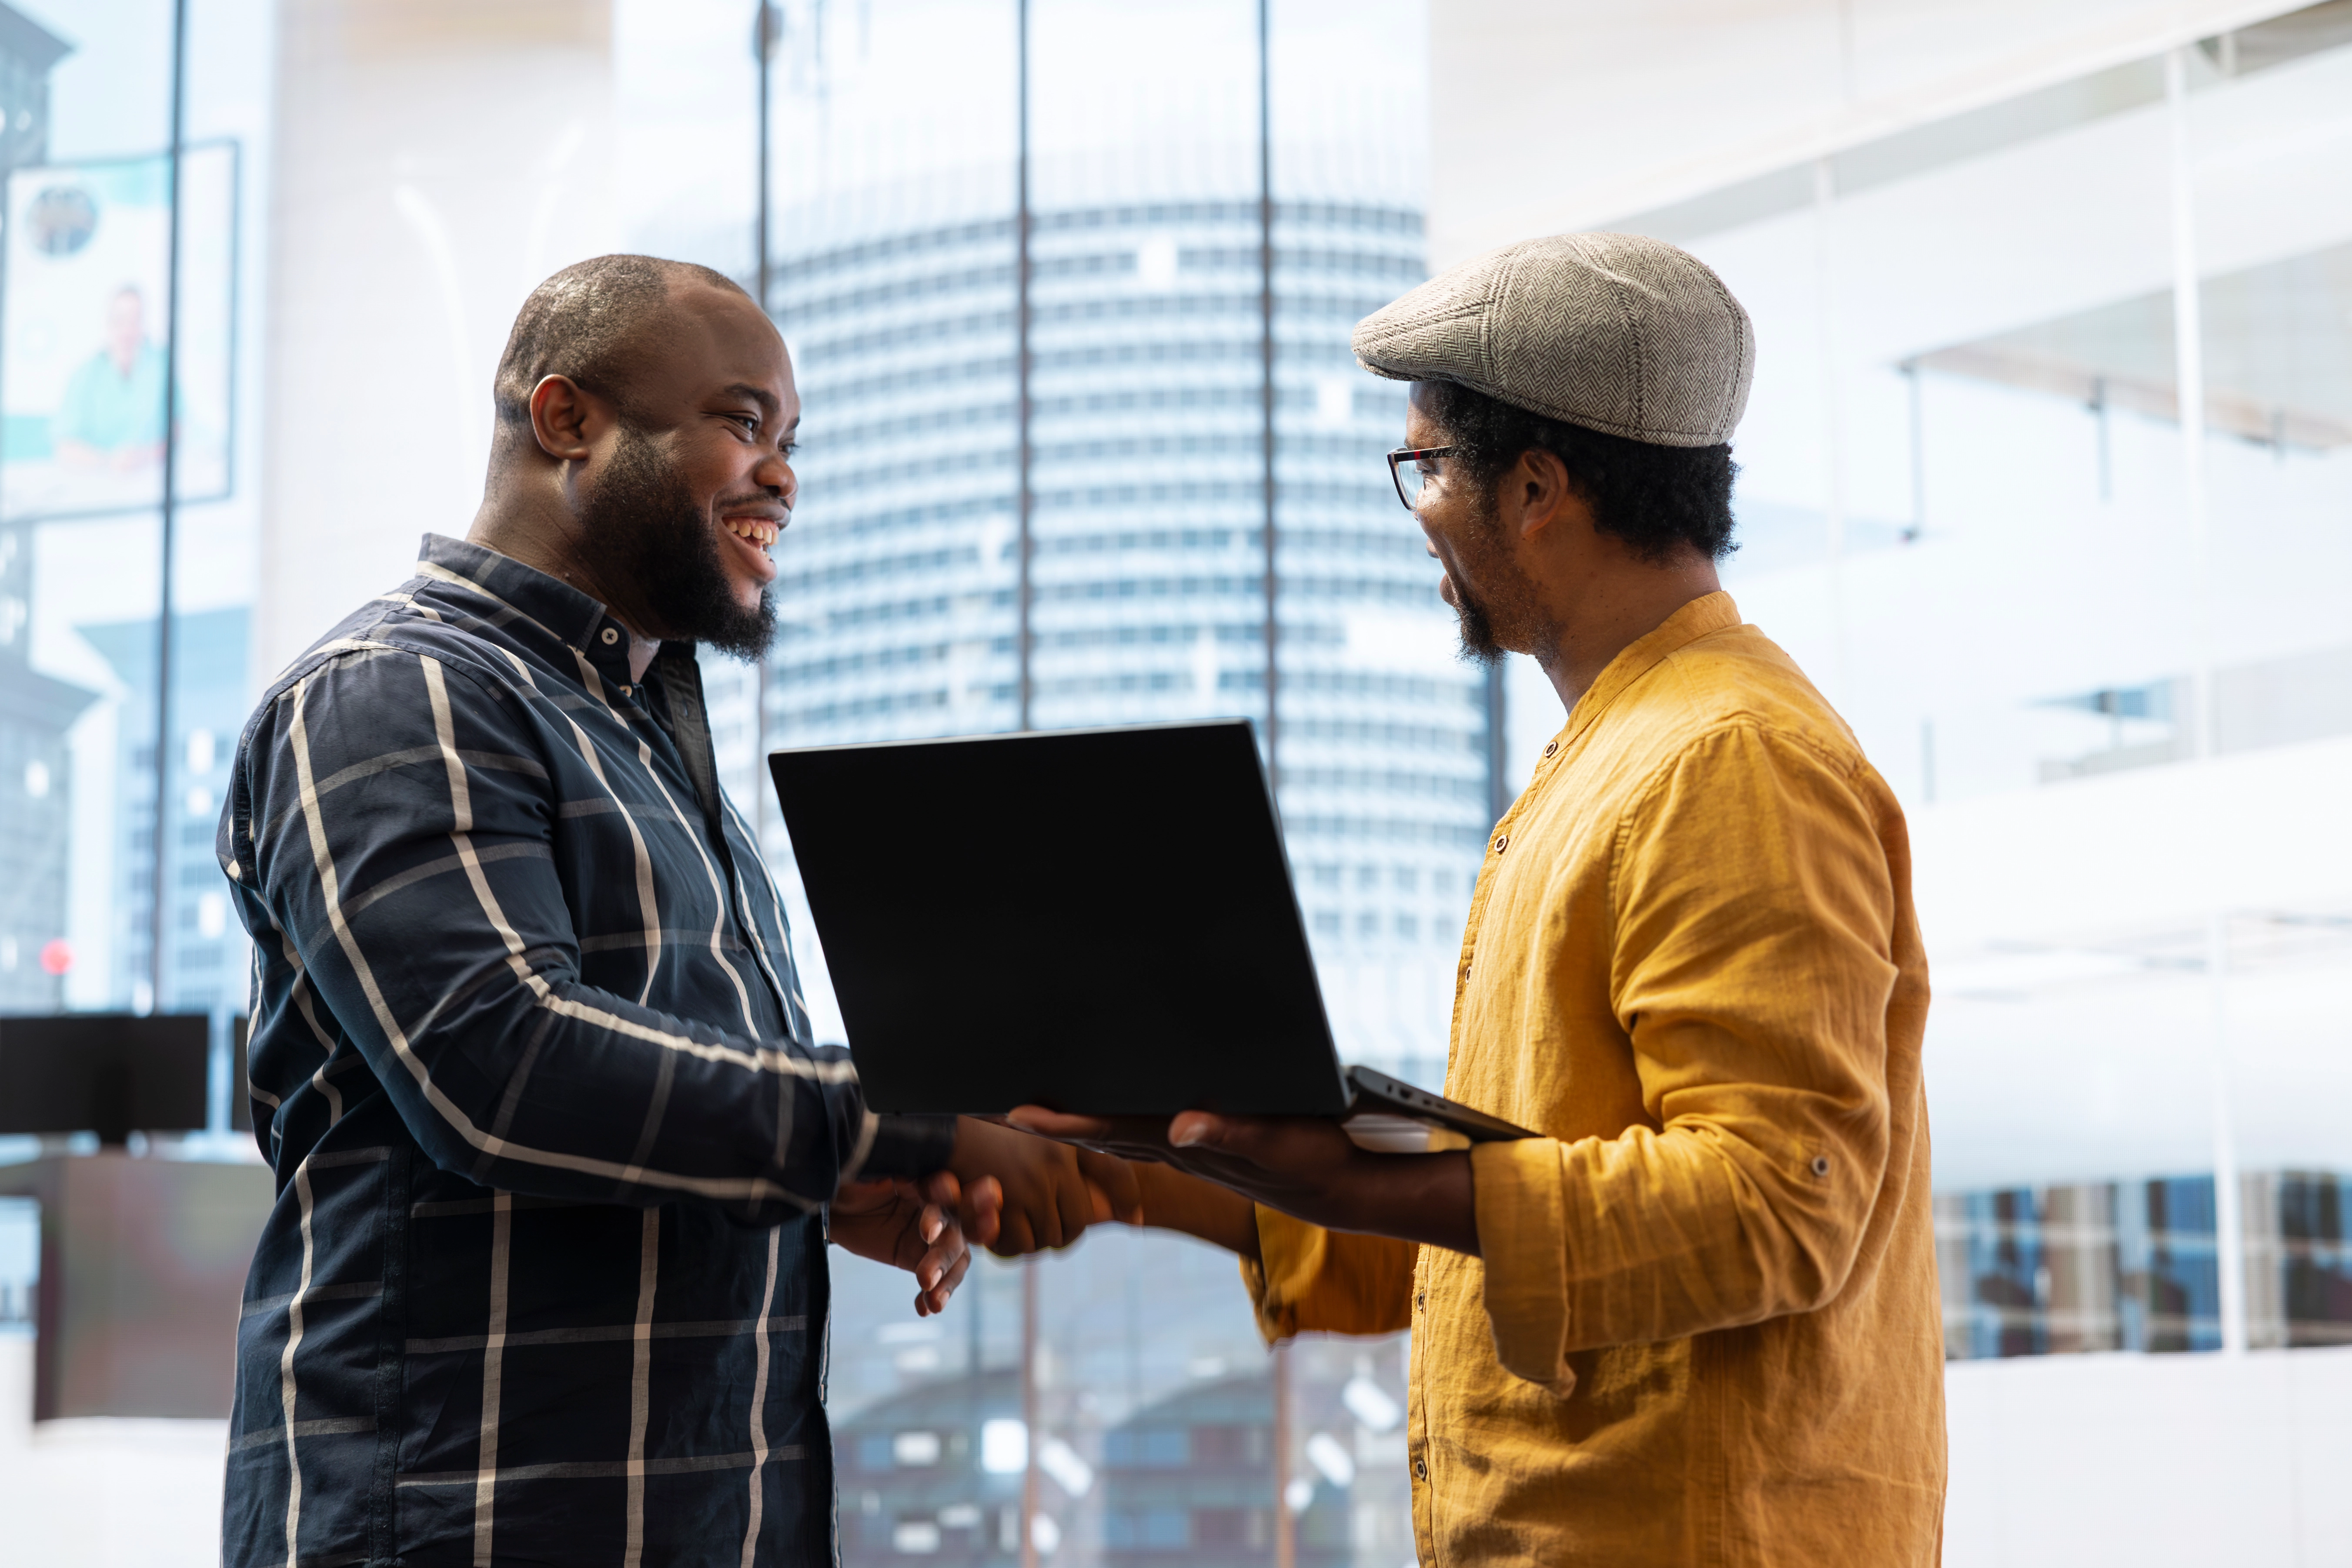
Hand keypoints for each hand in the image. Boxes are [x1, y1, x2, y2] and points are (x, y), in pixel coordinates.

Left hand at [829, 1170, 971, 1314]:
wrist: (834, 1208)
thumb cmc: (845, 1185)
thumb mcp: (854, 1181)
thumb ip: (872, 1182)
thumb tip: (884, 1184)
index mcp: (922, 1180)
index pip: (943, 1193)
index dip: (942, 1212)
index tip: (926, 1232)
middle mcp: (934, 1206)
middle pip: (954, 1231)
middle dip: (943, 1255)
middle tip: (925, 1278)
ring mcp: (931, 1235)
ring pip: (955, 1258)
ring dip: (948, 1281)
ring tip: (935, 1302)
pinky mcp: (920, 1258)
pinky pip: (937, 1280)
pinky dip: (933, 1295)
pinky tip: (925, 1309)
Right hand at [949, 1116, 1144, 1256]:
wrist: (945, 1135)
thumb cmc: (997, 1134)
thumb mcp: (1050, 1135)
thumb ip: (1095, 1167)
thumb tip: (1139, 1217)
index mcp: (1063, 1149)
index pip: (1107, 1186)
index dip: (1125, 1202)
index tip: (1137, 1218)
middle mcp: (1050, 1171)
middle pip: (1074, 1226)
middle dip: (1062, 1230)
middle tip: (1044, 1220)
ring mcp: (1025, 1192)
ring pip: (1045, 1240)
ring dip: (1032, 1239)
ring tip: (1019, 1221)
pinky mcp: (998, 1210)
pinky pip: (1015, 1247)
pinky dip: (1008, 1244)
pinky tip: (999, 1227)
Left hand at [1004, 1107, 1479, 1255]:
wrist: (1346, 1189)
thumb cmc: (1315, 1160)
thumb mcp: (1278, 1142)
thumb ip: (1229, 1134)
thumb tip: (1178, 1127)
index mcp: (1190, 1144)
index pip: (1114, 1129)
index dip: (1064, 1123)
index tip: (1019, 1113)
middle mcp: (1181, 1147)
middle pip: (1103, 1131)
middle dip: (1054, 1120)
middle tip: (1003, 1106)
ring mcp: (1191, 1149)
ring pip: (1121, 1132)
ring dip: (1079, 1120)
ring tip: (1037, 1105)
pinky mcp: (1206, 1145)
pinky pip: (1147, 1132)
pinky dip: (1115, 1123)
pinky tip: (1100, 1112)